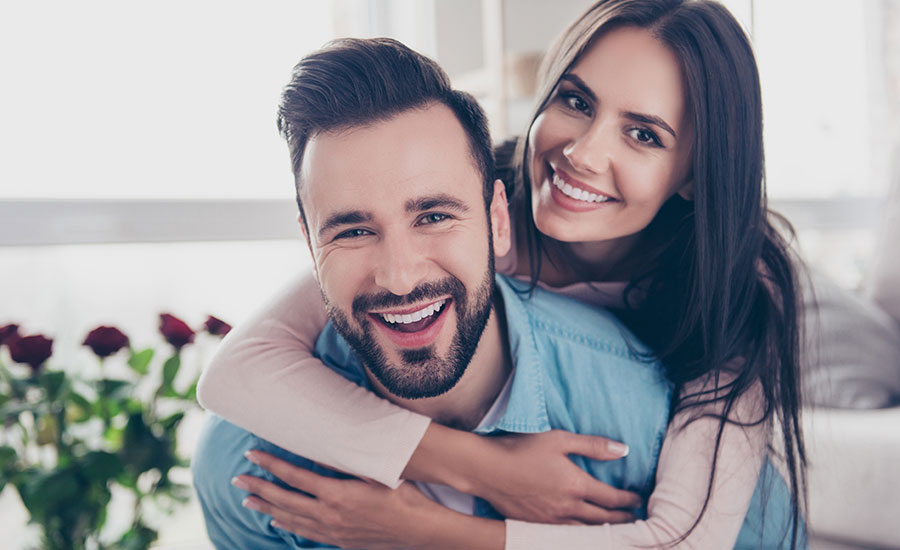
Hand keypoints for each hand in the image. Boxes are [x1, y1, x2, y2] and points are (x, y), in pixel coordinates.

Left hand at [233, 450, 502, 549]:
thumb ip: (347, 460)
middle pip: (284, 500)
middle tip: (238, 480)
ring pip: (291, 520)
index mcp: (336, 494)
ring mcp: (333, 531)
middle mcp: (329, 515)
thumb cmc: (403, 496)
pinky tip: (279, 521)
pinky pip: (306, 533)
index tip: (252, 454)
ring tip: (248, 501)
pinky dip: (288, 525)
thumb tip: (319, 448)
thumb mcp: (377, 471)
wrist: (421, 531)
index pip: (294, 477)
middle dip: (259, 488)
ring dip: (268, 508)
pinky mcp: (341, 542)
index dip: (271, 465)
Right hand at [469, 430, 640, 523]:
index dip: (628, 500)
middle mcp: (567, 508)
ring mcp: (551, 520)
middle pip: (603, 519)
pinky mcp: (536, 526)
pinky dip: (581, 537)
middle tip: (633, 519)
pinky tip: (582, 535)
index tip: (638, 499)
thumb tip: (623, 450)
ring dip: (603, 532)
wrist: (486, 469)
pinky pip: (566, 536)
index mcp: (576, 485)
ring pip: (586, 533)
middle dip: (621, 519)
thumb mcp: (558, 439)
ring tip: (614, 530)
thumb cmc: (521, 449)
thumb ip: (592, 445)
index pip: (611, 498)